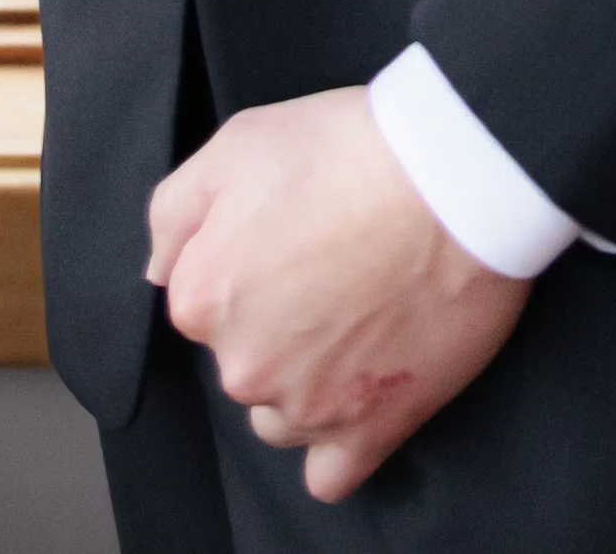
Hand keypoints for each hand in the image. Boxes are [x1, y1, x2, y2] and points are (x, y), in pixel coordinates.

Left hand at [147, 88, 530, 502]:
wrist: (455, 180)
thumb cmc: (349, 150)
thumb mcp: (237, 141)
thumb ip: (174, 211)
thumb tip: (160, 269)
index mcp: (202, 297)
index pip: (203, 297)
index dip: (248, 259)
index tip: (294, 229)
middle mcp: (242, 366)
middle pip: (242, 357)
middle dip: (275, 321)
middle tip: (334, 264)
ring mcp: (307, 406)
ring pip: (280, 415)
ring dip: (303, 381)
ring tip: (356, 321)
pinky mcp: (371, 430)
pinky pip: (329, 474)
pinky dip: (336, 446)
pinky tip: (356, 403)